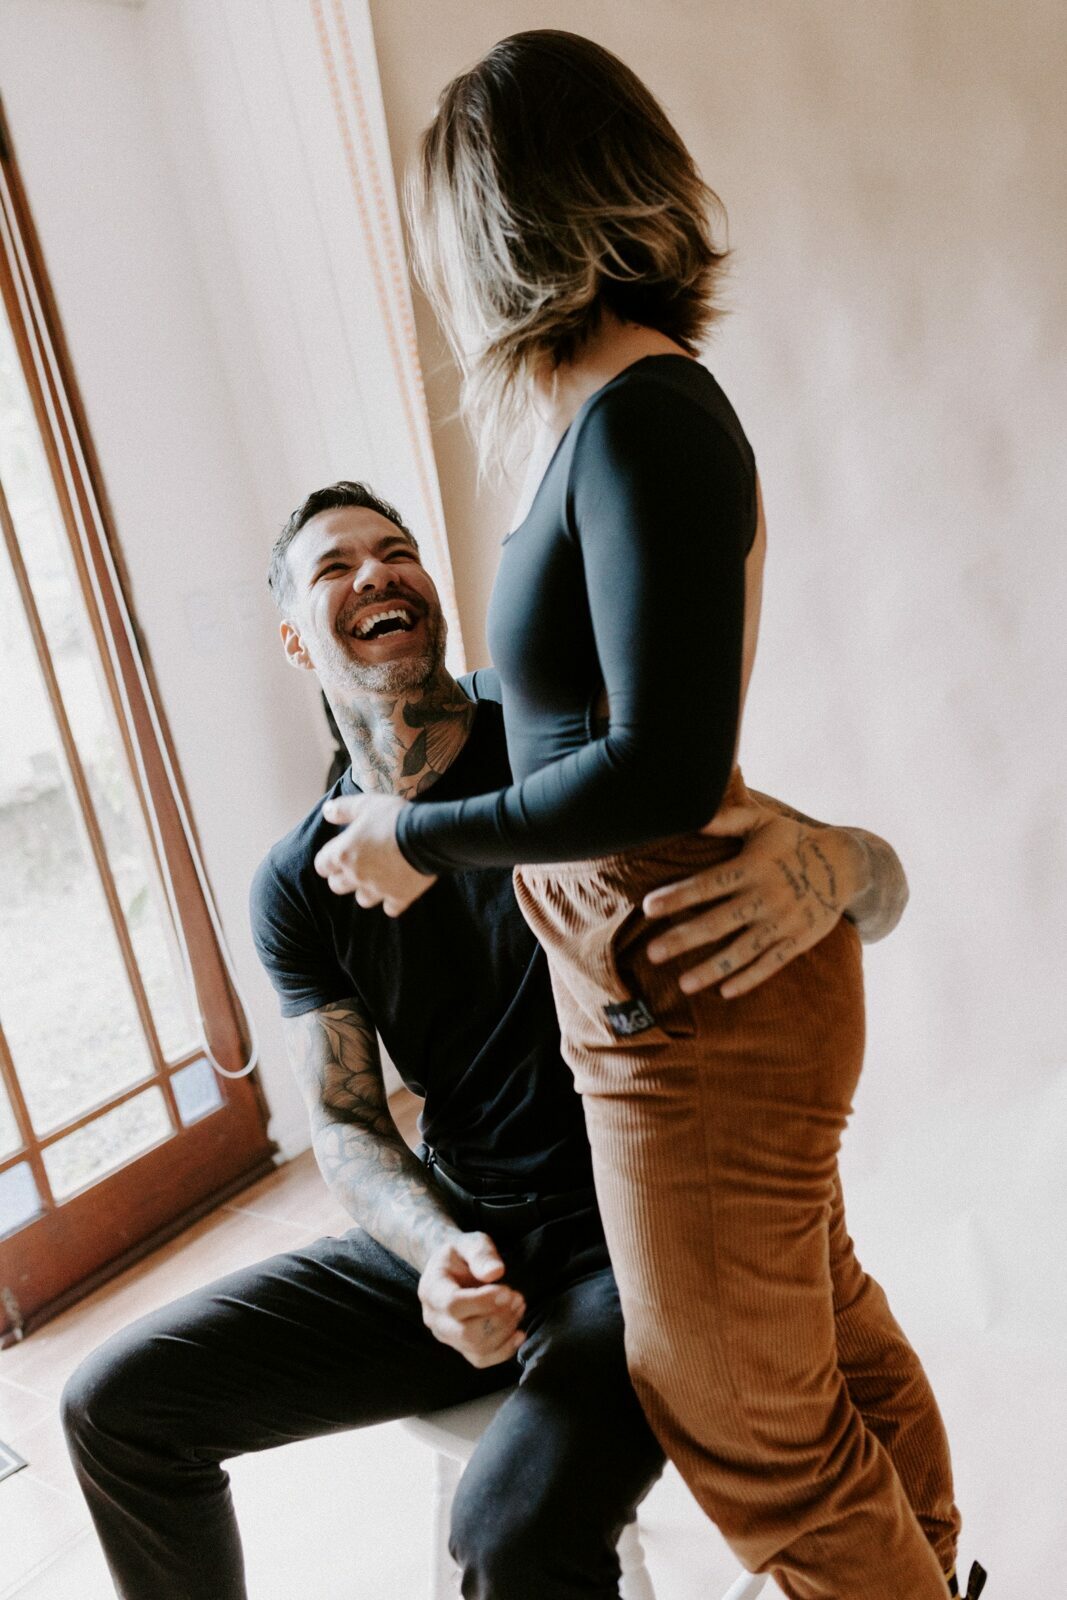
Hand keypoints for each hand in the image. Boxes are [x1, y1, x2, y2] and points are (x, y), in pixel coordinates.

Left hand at [315, 793, 435, 915]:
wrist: (428, 835)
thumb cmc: (394, 817)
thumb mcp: (366, 804)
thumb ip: (343, 809)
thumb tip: (326, 812)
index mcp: (344, 854)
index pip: (322, 866)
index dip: (327, 861)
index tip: (337, 854)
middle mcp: (357, 876)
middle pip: (337, 886)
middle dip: (343, 877)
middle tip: (356, 865)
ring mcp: (378, 890)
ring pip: (362, 900)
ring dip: (366, 891)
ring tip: (377, 877)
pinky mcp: (399, 897)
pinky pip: (390, 908)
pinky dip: (392, 901)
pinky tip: (397, 889)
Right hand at [418, 1233, 526, 1368]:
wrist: (450, 1269)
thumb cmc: (461, 1254)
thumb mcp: (469, 1242)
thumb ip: (481, 1254)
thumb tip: (496, 1272)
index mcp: (431, 1290)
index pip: (453, 1305)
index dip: (484, 1302)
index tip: (507, 1289)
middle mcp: (434, 1318)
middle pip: (466, 1333)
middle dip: (499, 1318)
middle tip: (517, 1297)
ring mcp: (446, 1336)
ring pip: (477, 1349)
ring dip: (505, 1331)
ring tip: (519, 1307)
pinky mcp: (461, 1347)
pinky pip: (482, 1359)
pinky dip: (505, 1351)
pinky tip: (519, 1333)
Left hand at [643, 799, 858, 998]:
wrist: (845, 864)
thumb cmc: (793, 840)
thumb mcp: (763, 822)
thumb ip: (728, 820)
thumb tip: (693, 815)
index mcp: (752, 867)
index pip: (708, 884)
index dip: (678, 896)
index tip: (647, 907)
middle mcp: (766, 896)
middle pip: (718, 921)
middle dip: (683, 938)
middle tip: (652, 953)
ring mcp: (782, 922)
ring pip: (741, 950)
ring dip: (711, 968)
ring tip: (682, 984)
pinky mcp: (798, 941)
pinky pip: (771, 964)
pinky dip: (749, 978)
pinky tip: (725, 992)